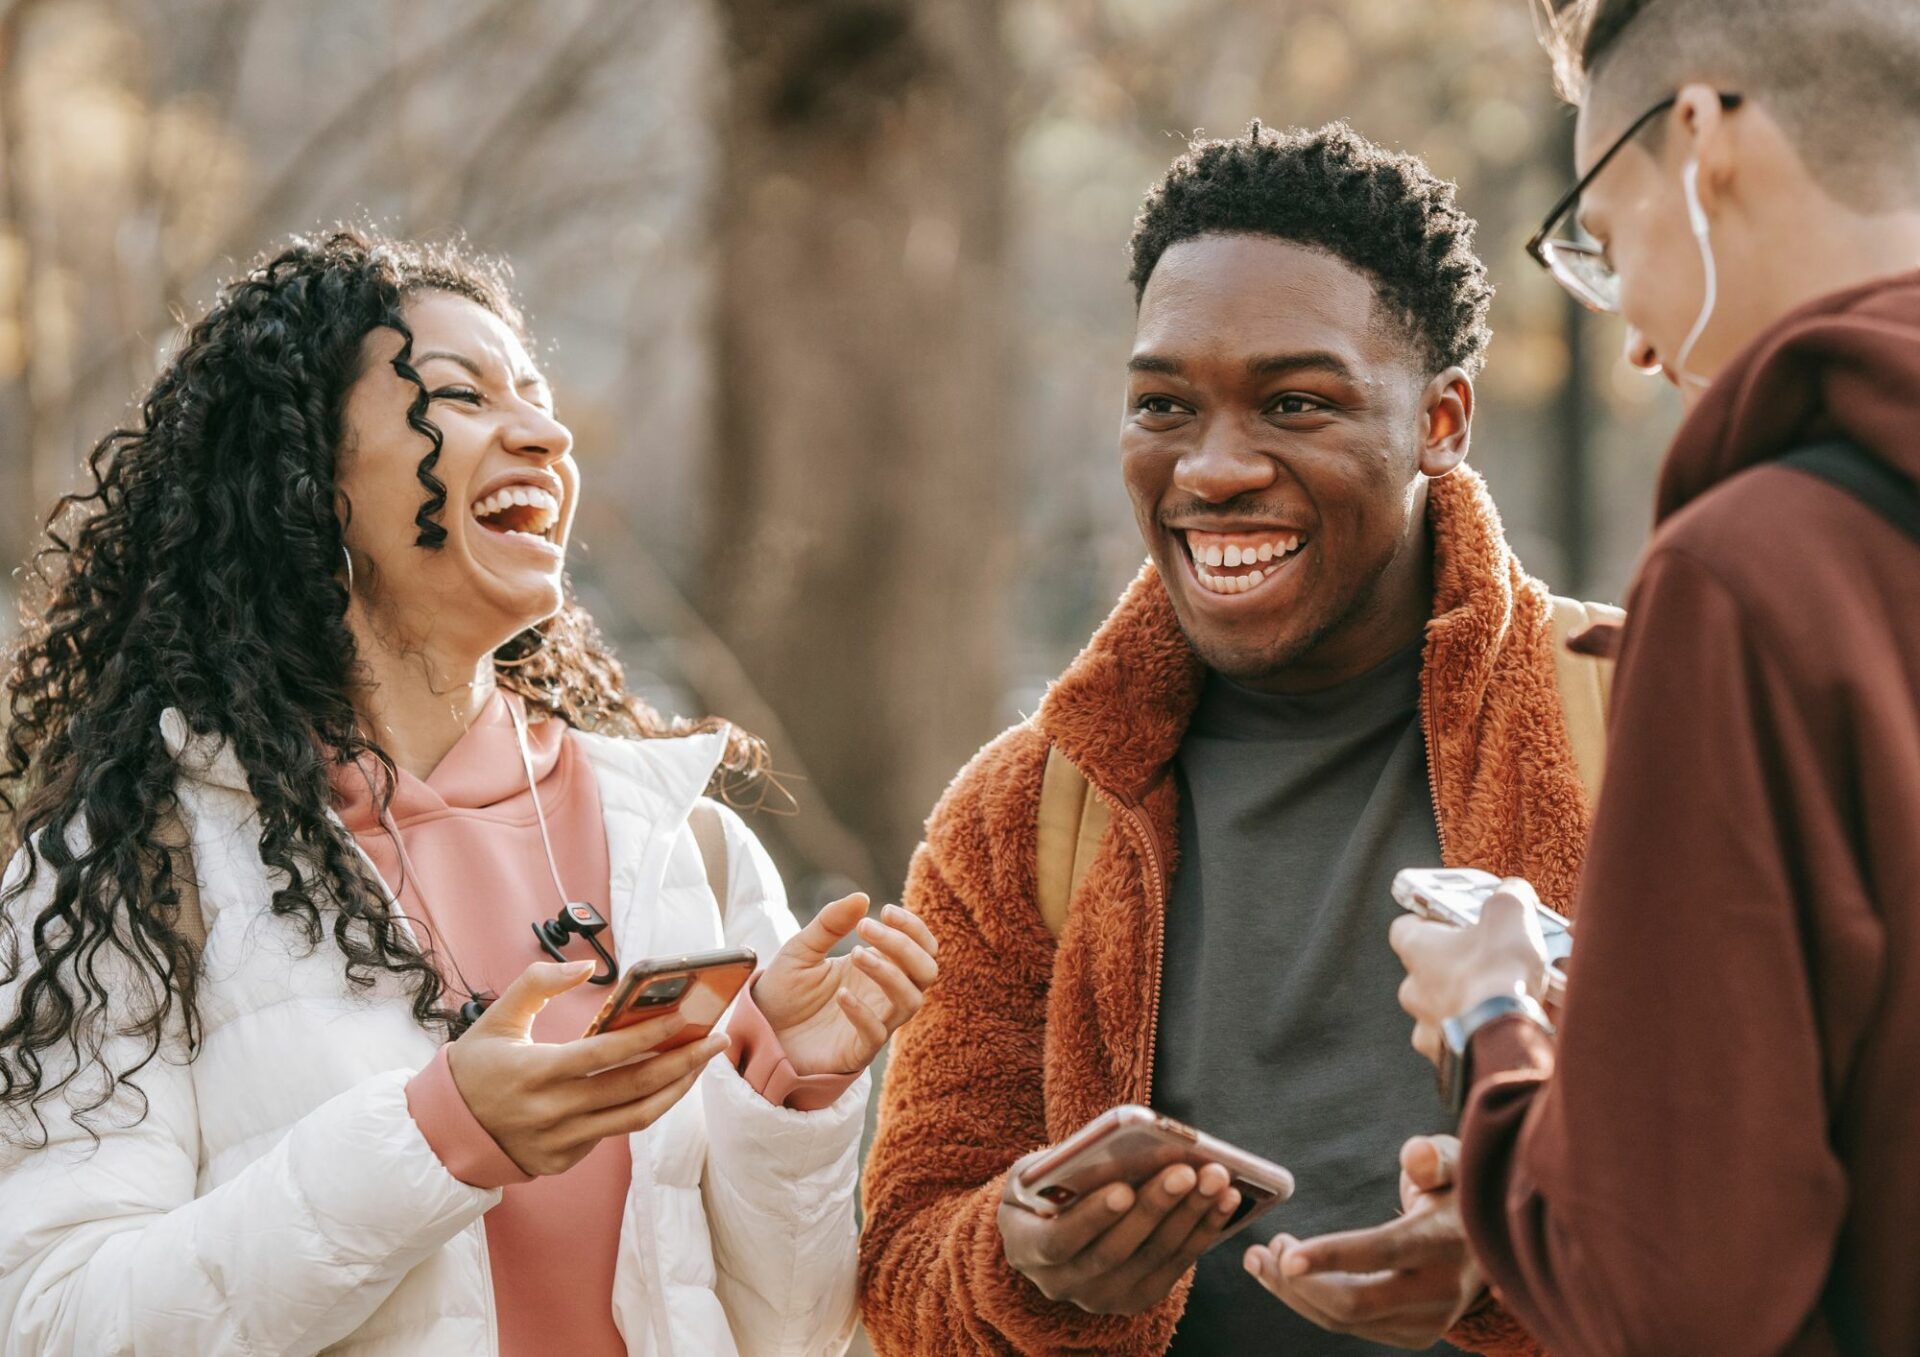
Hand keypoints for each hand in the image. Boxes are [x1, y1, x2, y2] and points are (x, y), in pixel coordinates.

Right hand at [447, 959, 728, 1176]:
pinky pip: (615, 1131)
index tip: (685, 1018)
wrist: (443, 1133)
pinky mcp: (566, 1160)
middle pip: (633, 1090)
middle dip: (682, 1063)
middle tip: (715, 1040)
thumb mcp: (495, 1018)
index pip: (604, 1055)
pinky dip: (644, 1106)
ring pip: (635, 1118)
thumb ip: (537, 983)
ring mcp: (561, 1142)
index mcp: (535, 1072)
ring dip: (676, 1089)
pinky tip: (665, 1083)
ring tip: (702, 1062)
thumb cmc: (474, 1068)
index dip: (647, 1037)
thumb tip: (584, 967)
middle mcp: (552, 1112)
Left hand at [751, 895, 938, 1076]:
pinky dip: (863, 1012)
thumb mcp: (802, 948)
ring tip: (855, 954)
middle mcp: (883, 994)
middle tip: (866, 927)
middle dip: (904, 945)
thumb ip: (830, 923)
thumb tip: (862, 896)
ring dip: (889, 974)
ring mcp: (875, 1023)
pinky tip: (841, 996)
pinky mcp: (857, 1051)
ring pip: (911, 1001)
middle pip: (926, 971)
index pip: (921, 946)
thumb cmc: (785, 990)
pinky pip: (877, 1034)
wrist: (759, 1031)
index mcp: (878, 965)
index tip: (884, 910)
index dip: (912, 927)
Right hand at [998, 1156, 1242, 1314]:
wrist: (1049, 1226)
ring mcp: (1101, 1296)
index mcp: (1025, 1248)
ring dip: (1189, 1216)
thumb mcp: (1033, 1171)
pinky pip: (1176, 1265)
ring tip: (1216, 1178)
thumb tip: (1111, 1150)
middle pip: (1115, 1251)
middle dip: (1155, 1208)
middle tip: (1186, 1171)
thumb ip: (1057, 1165)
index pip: (1059, 1241)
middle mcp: (1061, 1283)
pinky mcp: (1137, 1297)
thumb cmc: (1042, 1186)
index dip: (1092, 1218)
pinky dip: (1203, 1230)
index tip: (1123, 1188)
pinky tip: (1225, 1199)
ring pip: (1152, 1257)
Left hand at [1243, 1136, 1484, 1347]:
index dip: (1332, 1255)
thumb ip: (1433, 1157)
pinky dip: (1311, 1304)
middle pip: (1354, 1302)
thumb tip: (1414, 1155)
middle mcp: (1440, 1292)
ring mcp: (1428, 1322)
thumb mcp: (1455, 1164)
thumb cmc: (1457, 1192)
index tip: (1286, 1255)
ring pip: (1345, 1321)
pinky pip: (1351, 1327)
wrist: (1493, 1244)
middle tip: (1261, 1248)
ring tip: (1263, 1258)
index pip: (1383, 1252)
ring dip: (1294, 1293)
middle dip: (1296, 1281)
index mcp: (1444, 1242)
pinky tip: (1287, 1276)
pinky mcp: (1415, 1336)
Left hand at [1390, 877, 1551, 1064]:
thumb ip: (1507, 897)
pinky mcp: (1448, 1059)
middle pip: (1425, 972)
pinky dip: (1479, 1036)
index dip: (1427, 921)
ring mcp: (1427, 1028)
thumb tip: (1512, 892)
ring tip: (1504, 1001)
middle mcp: (1413, 990)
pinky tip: (1505, 1030)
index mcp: (1417, 950)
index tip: (1450, 919)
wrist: (1505, 1038)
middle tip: (1488, 963)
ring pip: (1443, 1011)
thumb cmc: (1498, 972)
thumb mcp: (1510, 915)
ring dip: (1467, 1005)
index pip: (1404, 928)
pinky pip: (1461, 1044)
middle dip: (1454, 968)